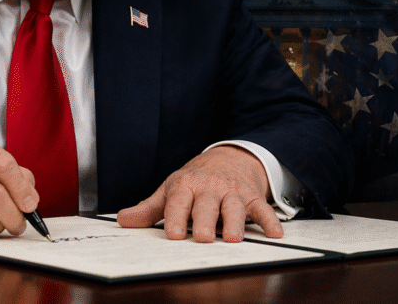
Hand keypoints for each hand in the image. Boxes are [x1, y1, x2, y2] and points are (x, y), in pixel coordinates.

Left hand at [116, 145, 282, 242]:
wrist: (229, 157)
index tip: (175, 234)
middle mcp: (209, 188)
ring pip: (234, 207)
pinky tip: (275, 234)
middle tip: (204, 237)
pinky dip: (270, 220)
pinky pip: (262, 209)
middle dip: (206, 220)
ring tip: (234, 238)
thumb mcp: (171, 189)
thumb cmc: (195, 181)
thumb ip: (149, 208)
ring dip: (235, 222)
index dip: (176, 217)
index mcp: (185, 186)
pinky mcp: (251, 197)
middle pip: (207, 205)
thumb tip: (122, 220)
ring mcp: (232, 192)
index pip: (179, 201)